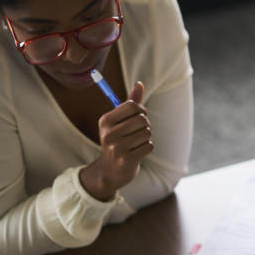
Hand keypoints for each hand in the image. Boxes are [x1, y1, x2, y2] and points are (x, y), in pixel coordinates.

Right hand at [80, 81, 153, 200]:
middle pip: (142, 119)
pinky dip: (147, 148)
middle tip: (140, 131)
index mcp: (105, 121)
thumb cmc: (118, 140)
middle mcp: (108, 134)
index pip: (132, 105)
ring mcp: (116, 148)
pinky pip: (149, 146)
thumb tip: (140, 84)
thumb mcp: (119, 121)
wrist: (111, 170)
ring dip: (146, 137)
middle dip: (146, 124)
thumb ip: (130, 103)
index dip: (142, 110)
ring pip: (147, 133)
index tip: (140, 116)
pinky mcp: (126, 160)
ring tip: (137, 142)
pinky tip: (138, 152)